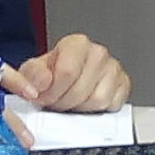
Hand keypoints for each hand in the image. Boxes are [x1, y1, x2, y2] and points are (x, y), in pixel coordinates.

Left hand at [6, 34, 129, 114]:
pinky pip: (111, 105)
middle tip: (55, 102)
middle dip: (63, 103)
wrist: (63, 80)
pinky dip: (96, 110)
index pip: (67, 72)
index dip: (52, 92)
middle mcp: (98, 53)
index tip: (43, 97)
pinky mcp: (123, 85)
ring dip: (80, 108)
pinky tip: (85, 104)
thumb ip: (31, 76)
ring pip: (97, 100)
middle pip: (81, 89)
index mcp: (77, 44)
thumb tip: (40, 84)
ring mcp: (113, 68)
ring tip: (69, 102)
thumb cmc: (50, 74)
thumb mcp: (31, 72)